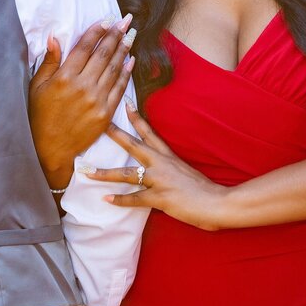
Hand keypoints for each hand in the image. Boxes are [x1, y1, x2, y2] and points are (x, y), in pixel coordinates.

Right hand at [29, 16, 135, 186]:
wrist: (49, 149)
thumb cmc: (38, 116)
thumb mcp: (37, 86)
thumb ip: (49, 61)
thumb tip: (54, 38)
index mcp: (64, 77)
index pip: (84, 47)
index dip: (97, 31)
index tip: (106, 20)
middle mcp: (82, 86)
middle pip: (103, 54)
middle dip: (116, 35)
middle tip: (125, 21)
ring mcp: (96, 100)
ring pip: (114, 68)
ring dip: (124, 50)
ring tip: (131, 35)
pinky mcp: (105, 113)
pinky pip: (119, 88)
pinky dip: (126, 73)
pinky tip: (131, 60)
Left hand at [88, 106, 228, 230]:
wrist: (218, 202)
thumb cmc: (205, 190)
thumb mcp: (186, 172)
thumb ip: (171, 168)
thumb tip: (161, 170)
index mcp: (168, 156)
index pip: (149, 132)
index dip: (137, 118)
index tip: (125, 103)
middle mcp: (161, 163)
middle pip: (133, 145)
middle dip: (114, 135)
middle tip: (98, 125)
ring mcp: (159, 180)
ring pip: (126, 174)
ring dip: (105, 174)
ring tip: (87, 172)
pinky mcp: (159, 197)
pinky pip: (134, 199)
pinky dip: (119, 200)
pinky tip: (106, 199)